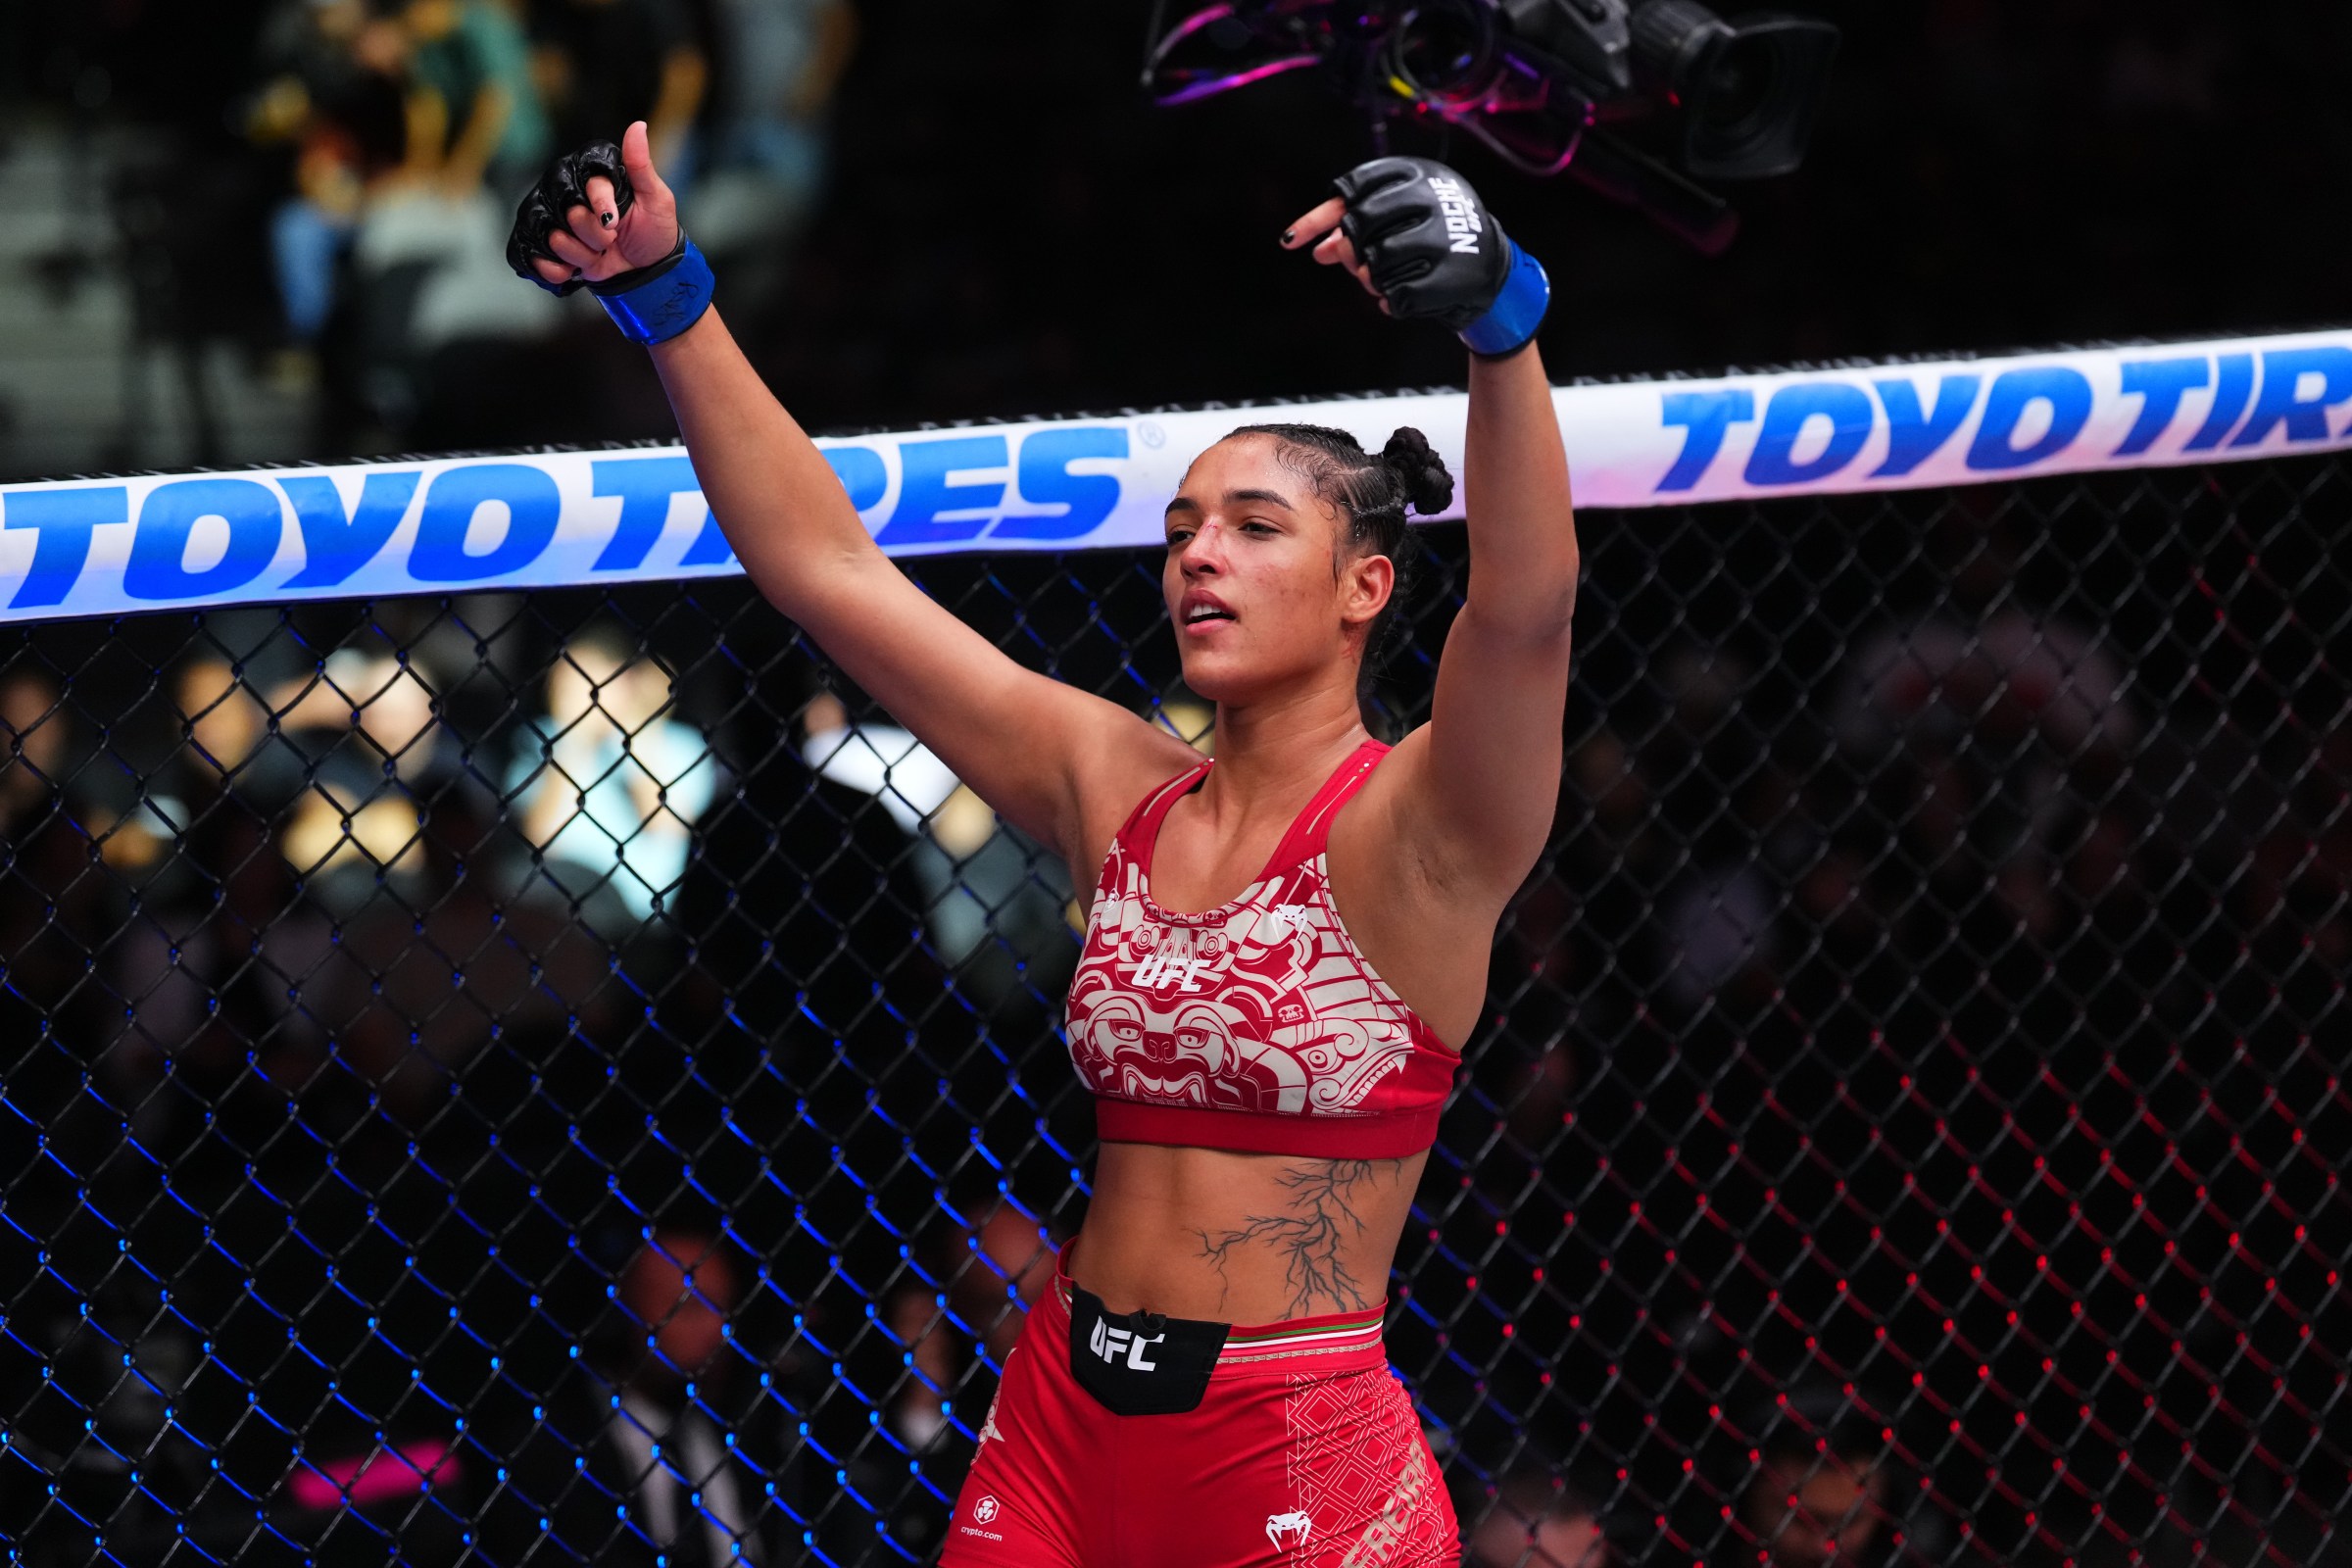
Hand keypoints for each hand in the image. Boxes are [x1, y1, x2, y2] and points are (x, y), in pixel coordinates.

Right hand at [507, 120, 678, 293]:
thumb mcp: (656, 198)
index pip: (586, 183)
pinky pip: (540, 257)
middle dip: (596, 234)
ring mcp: (558, 221)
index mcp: (595, 177)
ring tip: (601, 252)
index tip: (616, 221)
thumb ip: (641, 165)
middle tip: (613, 239)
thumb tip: (638, 125)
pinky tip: (579, 270)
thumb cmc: (654, 229)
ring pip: (557, 238)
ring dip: (584, 255)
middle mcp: (571, 195)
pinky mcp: (549, 247)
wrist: (648, 269)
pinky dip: (561, 270)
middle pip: (570, 212)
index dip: (601, 205)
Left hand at [1282, 157, 1519, 334]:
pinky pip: (1392, 295)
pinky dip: (1389, 301)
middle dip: (1350, 251)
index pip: (1353, 190)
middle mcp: (1433, 199)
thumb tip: (1318, 248)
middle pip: (1358, 227)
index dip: (1317, 217)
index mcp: (1420, 173)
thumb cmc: (1434, 236)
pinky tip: (1401, 297)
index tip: (1291, 242)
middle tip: (1358, 263)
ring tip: (1388, 278)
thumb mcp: (1400, 216)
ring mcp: (1443, 238)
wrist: (1491, 267)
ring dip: (1370, 279)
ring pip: (1372, 265)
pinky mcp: (1449, 276)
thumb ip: (1356, 224)